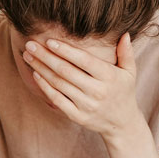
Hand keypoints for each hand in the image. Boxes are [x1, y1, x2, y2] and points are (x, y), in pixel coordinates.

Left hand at [24, 33, 142, 139]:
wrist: (122, 123)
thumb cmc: (123, 92)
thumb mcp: (129, 72)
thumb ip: (126, 53)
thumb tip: (125, 34)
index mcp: (109, 77)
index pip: (84, 60)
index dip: (65, 50)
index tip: (49, 41)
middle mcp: (97, 91)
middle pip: (66, 71)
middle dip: (46, 56)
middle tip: (30, 44)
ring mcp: (86, 105)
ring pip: (58, 84)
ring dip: (41, 68)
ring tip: (28, 56)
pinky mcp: (77, 116)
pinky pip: (57, 99)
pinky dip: (45, 87)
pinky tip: (35, 74)